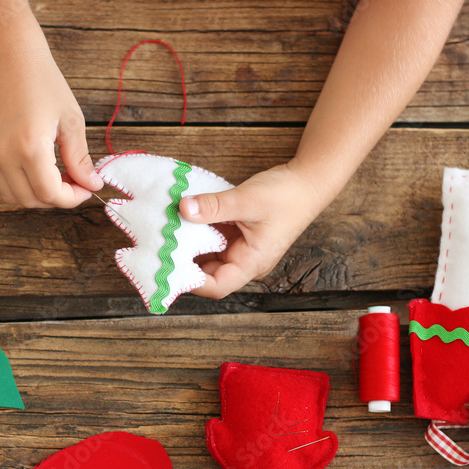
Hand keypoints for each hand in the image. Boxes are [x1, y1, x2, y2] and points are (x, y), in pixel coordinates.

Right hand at [0, 12, 102, 207]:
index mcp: (29, 147)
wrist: (7, 55)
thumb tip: (91, 184)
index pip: (50, 194)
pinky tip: (39, 169)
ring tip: (57, 177)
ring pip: (12, 196)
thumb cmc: (42, 80)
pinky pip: (2, 181)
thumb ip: (80, 158)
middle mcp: (4, 155)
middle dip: (56, 199)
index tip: (87, 189)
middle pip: (30, 201)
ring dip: (37, 195)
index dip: (72, 198)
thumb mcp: (71, 120)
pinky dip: (22, 185)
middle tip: (75, 183)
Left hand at [179, 160, 336, 298]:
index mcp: (251, 263)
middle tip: (160, 245)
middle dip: (185, 262)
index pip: (217, 286)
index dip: (191, 281)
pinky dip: (198, 231)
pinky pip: (212, 239)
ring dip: (189, 244)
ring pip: (208, 255)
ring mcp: (241, 248)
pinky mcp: (237, 234)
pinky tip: (183, 219)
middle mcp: (245, 261)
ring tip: (168, 231)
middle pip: (208, 273)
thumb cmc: (287, 196)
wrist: (308, 182)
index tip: (168, 265)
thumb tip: (183, 208)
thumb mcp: (247, 200)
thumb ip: (214, 206)